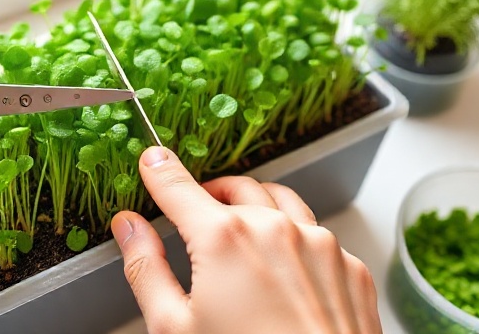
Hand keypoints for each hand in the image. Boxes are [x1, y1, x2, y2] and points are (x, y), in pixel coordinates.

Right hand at [111, 147, 381, 333]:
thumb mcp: (174, 329)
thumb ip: (146, 269)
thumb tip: (129, 228)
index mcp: (224, 239)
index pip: (178, 186)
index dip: (159, 171)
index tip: (152, 161)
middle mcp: (276, 230)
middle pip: (233, 188)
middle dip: (209, 195)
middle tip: (194, 218)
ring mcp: (320, 246)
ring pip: (279, 201)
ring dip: (253, 206)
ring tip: (238, 235)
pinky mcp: (350, 268)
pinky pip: (317, 234)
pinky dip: (293, 239)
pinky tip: (282, 273)